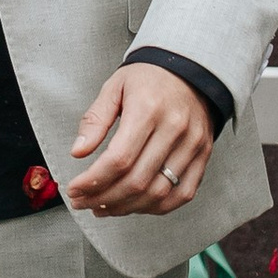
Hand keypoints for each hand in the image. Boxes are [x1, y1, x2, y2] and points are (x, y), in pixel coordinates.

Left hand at [68, 64, 212, 217]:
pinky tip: (134, 205)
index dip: (93, 181)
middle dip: (104, 198)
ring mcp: (193, 145)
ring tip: (103, 208)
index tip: (74, 189)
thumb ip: (94, 120)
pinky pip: (182, 194)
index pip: (119, 159)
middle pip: (137, 180)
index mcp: (148, 109)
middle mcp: (174, 129)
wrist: (191, 70)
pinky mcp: (203, 156)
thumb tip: (78, 152)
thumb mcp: (114, 88)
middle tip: (83, 202)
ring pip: (159, 192)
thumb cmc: (148, 78)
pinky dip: (156, 207)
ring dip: (127, 207)